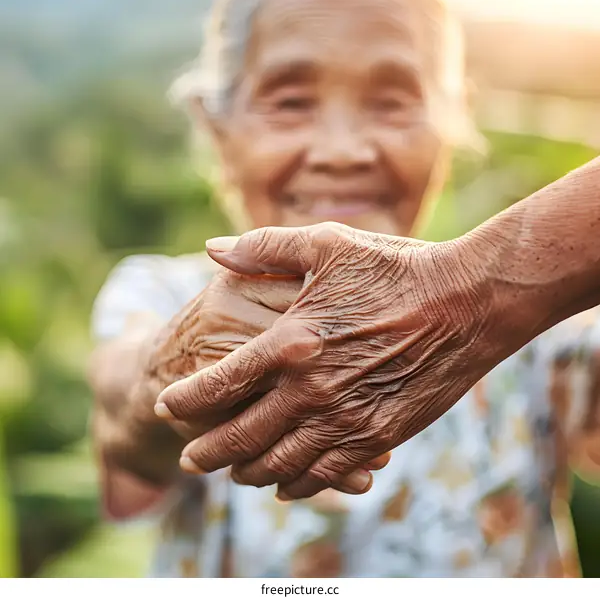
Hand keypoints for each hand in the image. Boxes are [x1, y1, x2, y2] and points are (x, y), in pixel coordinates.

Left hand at [156, 222, 509, 499]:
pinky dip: (298, 484)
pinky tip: (287, 484)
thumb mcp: (327, 245)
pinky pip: (326, 475)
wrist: (468, 302)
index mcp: (292, 342)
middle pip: (242, 438)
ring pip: (280, 466)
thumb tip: (211, 247)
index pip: (220, 383)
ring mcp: (347, 419)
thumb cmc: (397, 267)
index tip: (166, 406)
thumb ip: (263, 247)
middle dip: (208, 453)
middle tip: (189, 460)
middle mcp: (312, 390)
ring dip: (249, 473)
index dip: (186, 399)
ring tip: (233, 473)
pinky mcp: (380, 436)